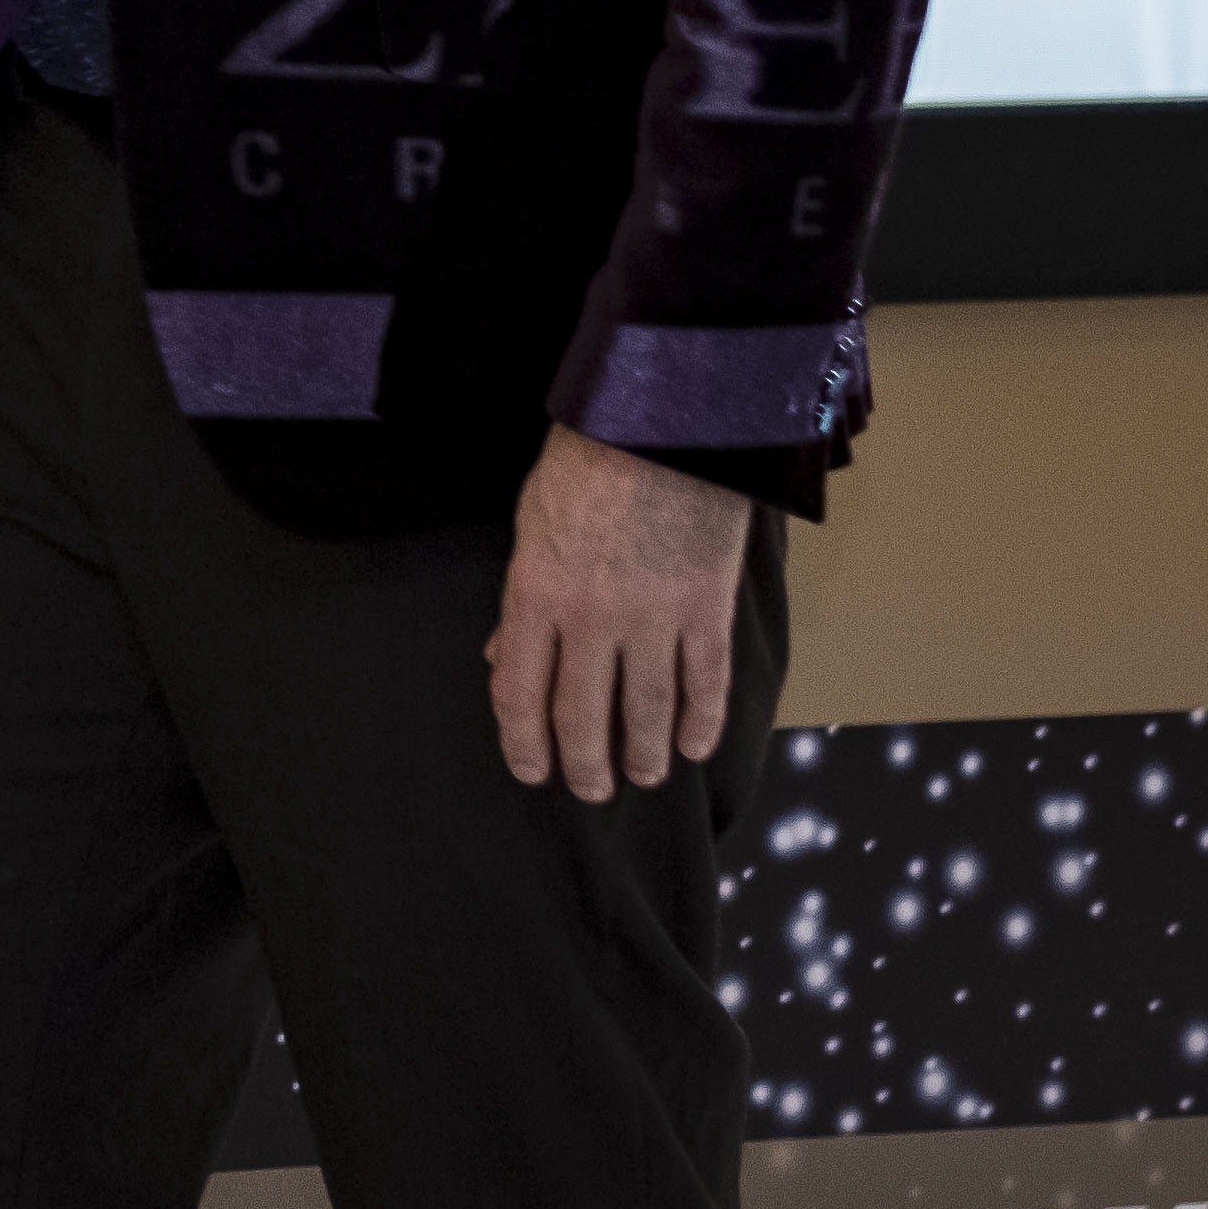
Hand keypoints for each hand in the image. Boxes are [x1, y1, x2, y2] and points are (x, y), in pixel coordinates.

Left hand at [484, 426, 754, 800]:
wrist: (662, 419)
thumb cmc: (587, 460)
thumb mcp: (530, 523)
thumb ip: (520, 598)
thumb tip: (500, 656)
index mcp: (535, 594)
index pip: (519, 691)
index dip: (523, 742)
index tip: (531, 770)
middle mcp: (590, 618)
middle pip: (582, 715)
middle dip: (583, 764)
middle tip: (590, 790)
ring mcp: (653, 616)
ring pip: (648, 710)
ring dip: (646, 754)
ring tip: (645, 777)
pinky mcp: (707, 607)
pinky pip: (706, 681)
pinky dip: (703, 721)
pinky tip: (697, 747)